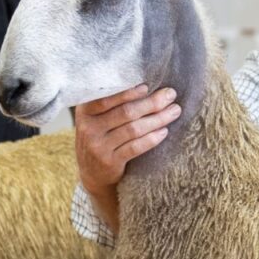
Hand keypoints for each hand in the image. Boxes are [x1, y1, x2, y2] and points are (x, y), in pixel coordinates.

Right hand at [71, 85, 179, 230]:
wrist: (91, 172)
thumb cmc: (100, 137)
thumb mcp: (95, 118)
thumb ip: (110, 102)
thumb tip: (145, 85)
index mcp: (85, 111)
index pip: (108, 98)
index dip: (129, 92)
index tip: (148, 86)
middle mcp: (88, 128)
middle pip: (126, 112)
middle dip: (151, 102)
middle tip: (171, 95)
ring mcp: (98, 146)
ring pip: (133, 129)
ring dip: (157, 119)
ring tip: (174, 111)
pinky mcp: (110, 162)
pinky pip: (135, 147)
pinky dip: (152, 139)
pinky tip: (164, 131)